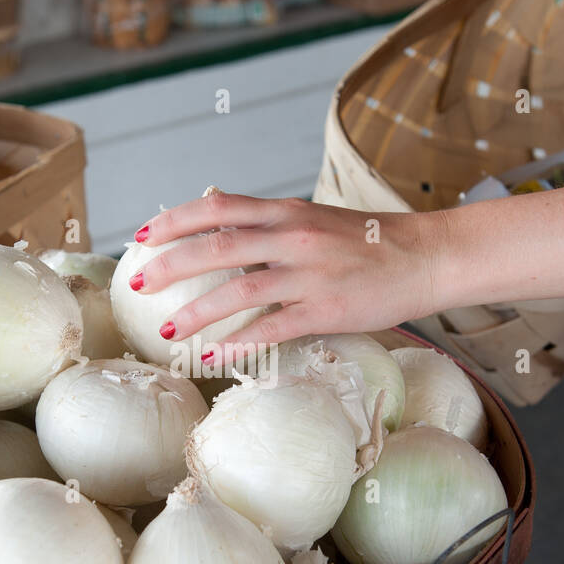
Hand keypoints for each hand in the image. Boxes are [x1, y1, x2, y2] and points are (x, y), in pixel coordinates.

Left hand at [128, 191, 440, 352]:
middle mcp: (292, 236)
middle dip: (169, 266)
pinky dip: (238, 342)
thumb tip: (219, 236)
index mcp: (285, 210)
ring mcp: (309, 273)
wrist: (425, 256)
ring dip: (197, 312)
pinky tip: (212, 355)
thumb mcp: (313, 220)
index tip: (142, 235)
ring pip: (239, 290)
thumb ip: (270, 226)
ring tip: (168, 332)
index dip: (174, 220)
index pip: (216, 208)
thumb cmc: (366, 243)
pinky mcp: (327, 308)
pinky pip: (273, 328)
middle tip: (138, 284)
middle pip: (216, 247)